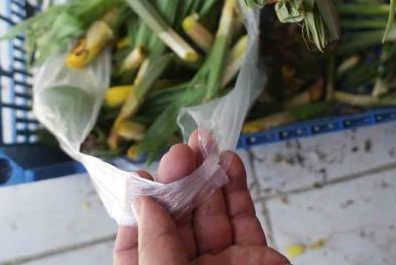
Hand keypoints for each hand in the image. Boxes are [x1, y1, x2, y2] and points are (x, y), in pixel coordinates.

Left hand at [113, 134, 286, 264]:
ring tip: (205, 143)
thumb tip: (144, 202)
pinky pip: (242, 219)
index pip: (139, 241)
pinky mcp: (256, 259)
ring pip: (211, 213)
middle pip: (176, 219)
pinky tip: (227, 162)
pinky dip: (235, 188)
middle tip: (183, 150)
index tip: (145, 178)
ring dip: (207, 176)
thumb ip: (154, 247)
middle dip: (178, 181)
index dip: (141, 206)